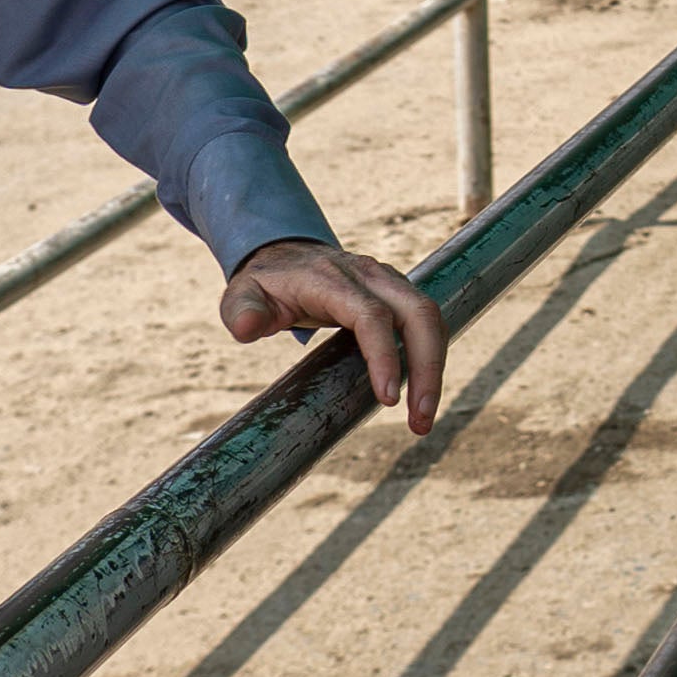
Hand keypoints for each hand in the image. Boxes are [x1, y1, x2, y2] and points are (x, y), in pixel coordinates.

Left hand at [223, 238, 445, 433]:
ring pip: (430, 317)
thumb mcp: (242, 295)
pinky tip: (422, 392)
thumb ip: (242, 311)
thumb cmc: (266, 284)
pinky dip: (432, 356)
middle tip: (421, 420)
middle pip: (418, 314)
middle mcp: (370, 275)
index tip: (388, 399)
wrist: (288, 256)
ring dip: (435, 368)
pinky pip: (427, 322)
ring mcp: (389, 281)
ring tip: (423, 417)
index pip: (372, 316)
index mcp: (333, 280)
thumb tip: (247, 327)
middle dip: (428, 368)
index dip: (384, 356)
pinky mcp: (399, 292)